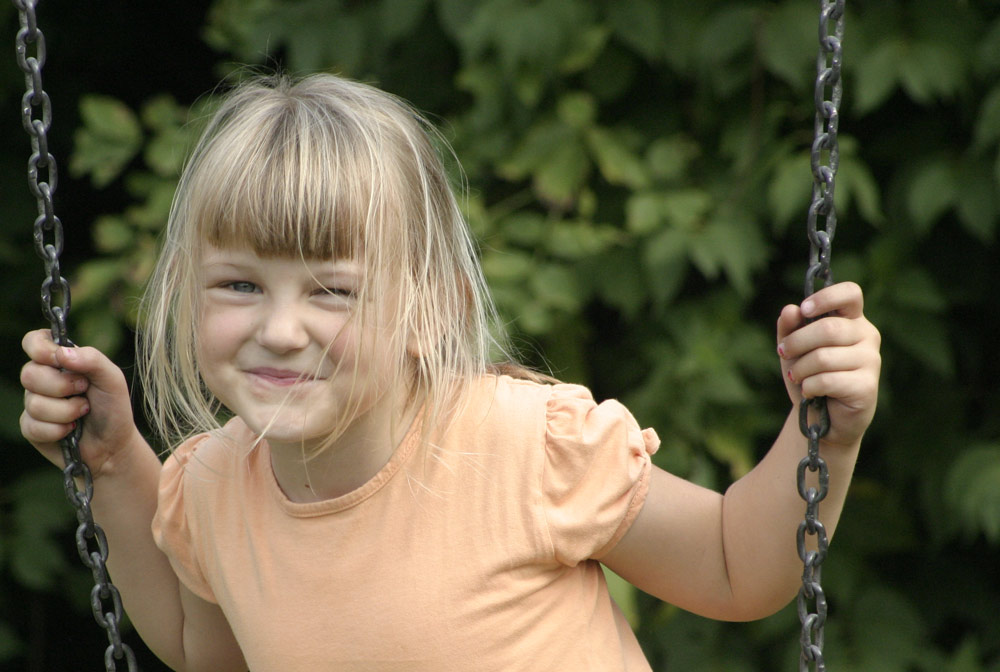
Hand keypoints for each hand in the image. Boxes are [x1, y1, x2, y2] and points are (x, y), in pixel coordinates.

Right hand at [20, 329, 141, 477]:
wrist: (113, 445)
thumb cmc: (113, 408)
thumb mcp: (112, 378)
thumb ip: (92, 359)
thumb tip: (61, 353)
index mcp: (61, 361)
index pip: (34, 341)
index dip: (39, 348)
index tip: (57, 359)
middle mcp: (43, 379)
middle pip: (29, 374)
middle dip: (61, 386)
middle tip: (84, 391)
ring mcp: (34, 403)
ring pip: (33, 403)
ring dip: (66, 411)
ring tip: (83, 412)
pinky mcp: (31, 427)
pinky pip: (33, 426)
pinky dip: (58, 430)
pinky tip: (70, 431)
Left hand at [776, 282, 880, 448]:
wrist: (822, 418)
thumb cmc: (810, 375)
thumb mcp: (794, 349)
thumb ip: (790, 328)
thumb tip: (790, 310)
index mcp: (852, 320)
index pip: (850, 293)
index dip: (826, 297)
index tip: (804, 310)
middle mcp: (867, 336)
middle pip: (828, 328)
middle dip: (797, 342)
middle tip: (783, 352)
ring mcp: (871, 361)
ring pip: (824, 357)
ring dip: (800, 369)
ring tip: (797, 377)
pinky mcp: (867, 386)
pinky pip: (828, 380)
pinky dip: (809, 386)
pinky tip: (809, 392)